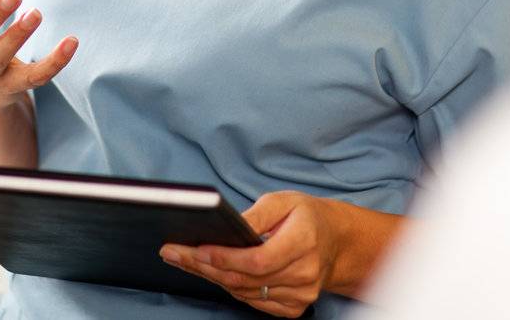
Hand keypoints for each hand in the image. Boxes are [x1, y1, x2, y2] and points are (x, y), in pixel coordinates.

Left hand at [159, 192, 402, 316]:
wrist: (337, 242)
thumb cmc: (307, 216)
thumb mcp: (283, 201)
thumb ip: (255, 215)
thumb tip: (226, 226)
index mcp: (304, 242)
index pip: (257, 260)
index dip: (223, 257)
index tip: (194, 248)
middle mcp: (304, 275)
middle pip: (245, 279)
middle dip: (204, 266)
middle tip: (173, 252)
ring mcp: (300, 296)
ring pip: (244, 292)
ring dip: (211, 277)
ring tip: (183, 259)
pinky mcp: (293, 308)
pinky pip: (253, 302)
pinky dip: (230, 287)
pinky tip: (210, 273)